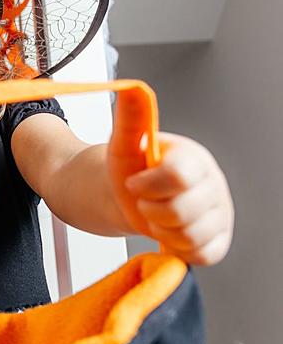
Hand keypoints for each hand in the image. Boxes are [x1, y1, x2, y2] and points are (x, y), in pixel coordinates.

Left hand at [108, 92, 232, 264]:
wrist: (128, 199)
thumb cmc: (129, 170)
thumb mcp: (124, 142)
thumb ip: (130, 118)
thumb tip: (131, 88)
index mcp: (194, 158)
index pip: (178, 176)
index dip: (147, 184)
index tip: (133, 182)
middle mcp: (213, 184)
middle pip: (182, 211)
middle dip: (150, 209)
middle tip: (143, 200)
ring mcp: (219, 214)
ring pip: (190, 236)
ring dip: (161, 230)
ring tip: (155, 215)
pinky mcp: (217, 240)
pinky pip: (200, 255)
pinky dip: (176, 248)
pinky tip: (167, 232)